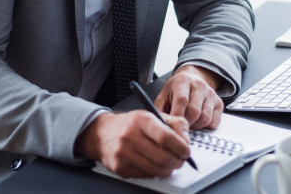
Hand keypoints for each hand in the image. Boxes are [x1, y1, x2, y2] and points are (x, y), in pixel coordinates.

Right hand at [75, 110, 190, 177]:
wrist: (103, 133)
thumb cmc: (131, 124)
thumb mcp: (153, 115)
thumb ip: (174, 124)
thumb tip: (186, 141)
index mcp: (141, 120)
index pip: (165, 136)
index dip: (180, 147)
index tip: (187, 151)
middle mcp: (130, 136)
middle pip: (162, 158)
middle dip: (177, 162)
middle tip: (181, 160)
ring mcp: (124, 154)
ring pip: (155, 170)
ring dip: (168, 170)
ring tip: (169, 163)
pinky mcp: (120, 168)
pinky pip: (145, 176)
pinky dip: (154, 172)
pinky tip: (154, 164)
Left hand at [154, 65, 223, 130]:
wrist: (192, 79)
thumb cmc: (175, 91)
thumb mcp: (163, 96)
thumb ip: (160, 111)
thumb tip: (160, 128)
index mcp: (182, 81)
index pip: (182, 99)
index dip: (177, 116)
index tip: (173, 127)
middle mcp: (199, 85)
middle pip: (194, 111)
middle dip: (186, 124)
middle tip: (180, 128)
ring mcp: (210, 93)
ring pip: (205, 118)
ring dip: (195, 127)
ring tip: (188, 124)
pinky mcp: (219, 102)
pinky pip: (214, 122)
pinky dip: (205, 127)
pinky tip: (198, 122)